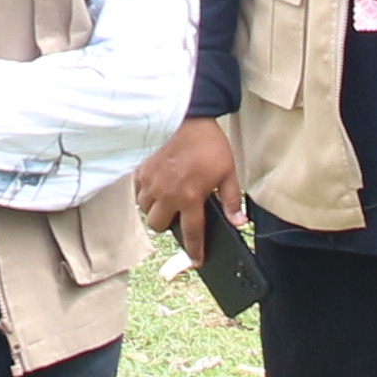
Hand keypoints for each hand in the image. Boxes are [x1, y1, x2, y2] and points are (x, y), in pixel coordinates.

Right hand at [130, 116, 243, 253]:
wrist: (187, 115)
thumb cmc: (207, 142)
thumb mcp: (228, 171)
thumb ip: (232, 200)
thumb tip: (239, 221)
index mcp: (190, 198)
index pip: (192, 234)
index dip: (195, 251)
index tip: (196, 260)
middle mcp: (167, 194)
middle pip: (158, 226)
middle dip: (167, 226)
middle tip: (177, 215)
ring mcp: (151, 182)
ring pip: (145, 210)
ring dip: (154, 209)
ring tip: (166, 199)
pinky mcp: (140, 169)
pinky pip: (138, 191)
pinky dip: (145, 193)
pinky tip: (156, 184)